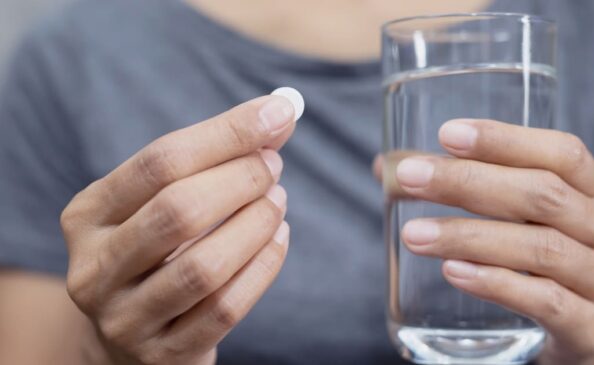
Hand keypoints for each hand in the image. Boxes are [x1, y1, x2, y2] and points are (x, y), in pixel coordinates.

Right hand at [60, 95, 296, 364]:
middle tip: (274, 166)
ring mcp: (125, 318)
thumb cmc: (159, 249)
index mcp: (88, 215)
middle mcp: (95, 269)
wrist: (136, 332)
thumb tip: (278, 114)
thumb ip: (214, 156)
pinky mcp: (163, 354)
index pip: (160, 162)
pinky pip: (225, 309)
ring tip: (278, 201)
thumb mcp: (165, 199)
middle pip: (178, 211)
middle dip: (241, 179)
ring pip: (204, 267)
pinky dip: (263, 267)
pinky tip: (279, 239)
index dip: (226, 134)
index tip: (278, 113)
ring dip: (256, 224)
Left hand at [384, 119, 593, 363]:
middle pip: (542, 194)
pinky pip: (545, 301)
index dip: (505, 140)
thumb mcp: (528, 220)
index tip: (447, 134)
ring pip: (539, 248)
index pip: (561, 152)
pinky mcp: (593, 327)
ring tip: (414, 234)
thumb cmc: (551, 263)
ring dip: (469, 236)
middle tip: (410, 177)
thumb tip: (387, 168)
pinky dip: (495, 283)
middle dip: (468, 182)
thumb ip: (472, 190)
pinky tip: (454, 272)